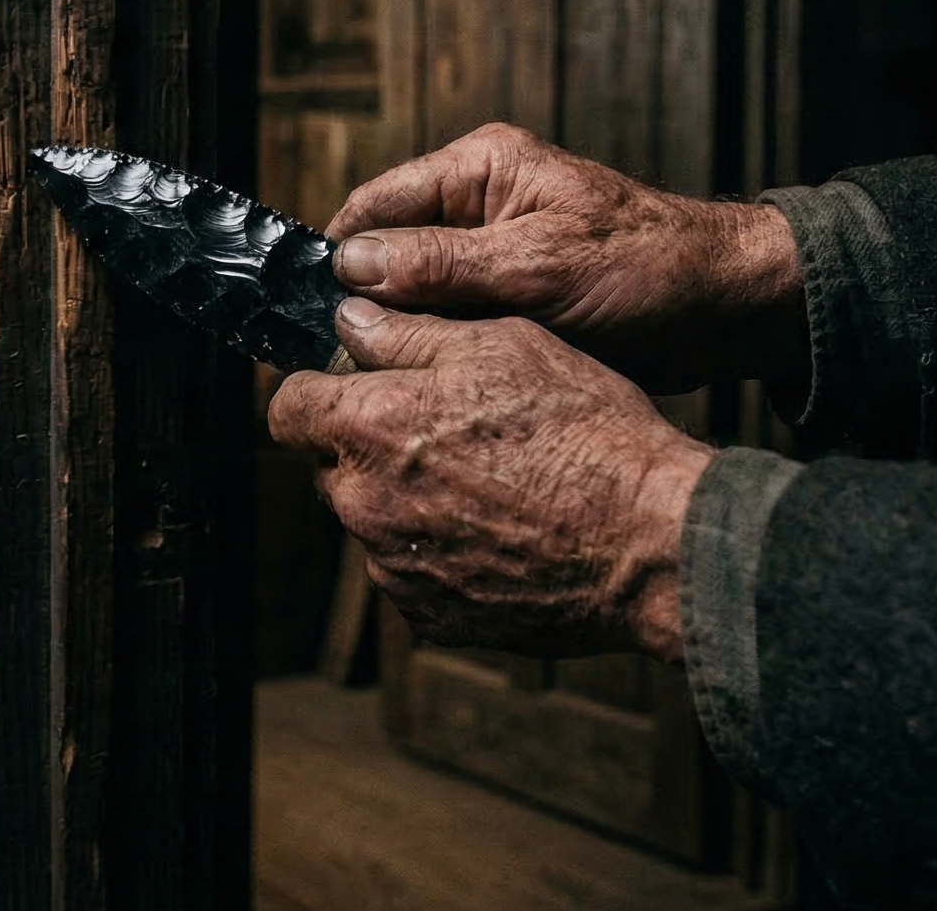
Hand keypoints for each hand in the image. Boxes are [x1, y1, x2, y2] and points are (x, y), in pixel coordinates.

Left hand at [268, 296, 712, 660]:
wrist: (648, 541)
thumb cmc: (582, 432)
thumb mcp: (502, 345)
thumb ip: (407, 332)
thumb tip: (348, 318)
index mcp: (370, 429)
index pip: (287, 409)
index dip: (316, 391)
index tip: (350, 387)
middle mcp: (365, 506)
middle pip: (330, 467)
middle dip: (366, 445)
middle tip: (442, 430)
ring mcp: (395, 570)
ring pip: (372, 521)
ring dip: (404, 500)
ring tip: (487, 484)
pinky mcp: (431, 617)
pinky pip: (410, 573)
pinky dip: (438, 552)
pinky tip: (498, 532)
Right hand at [327, 123, 805, 391]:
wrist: (727, 310)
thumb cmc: (648, 271)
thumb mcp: (539, 267)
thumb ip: (442, 266)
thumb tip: (351, 267)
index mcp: (480, 170)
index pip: (376, 205)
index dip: (341, 258)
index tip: (313, 314)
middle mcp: (478, 206)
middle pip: (389, 253)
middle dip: (370, 305)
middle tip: (349, 361)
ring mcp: (494, 255)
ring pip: (418, 298)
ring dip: (408, 335)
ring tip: (386, 382)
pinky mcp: (512, 299)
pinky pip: (454, 324)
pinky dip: (442, 352)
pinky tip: (430, 387)